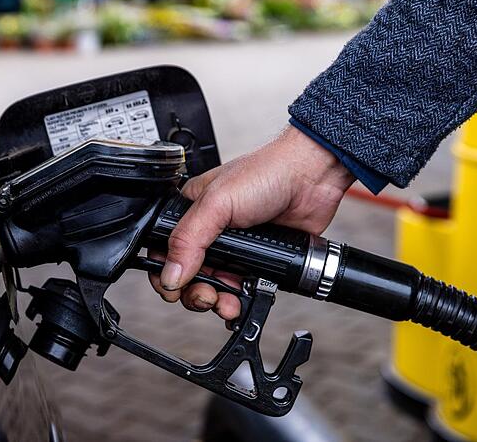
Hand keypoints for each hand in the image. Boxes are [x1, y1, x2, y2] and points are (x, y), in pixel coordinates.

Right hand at [148, 125, 354, 319]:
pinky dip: (238, 301)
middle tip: (206, 296)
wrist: (311, 179)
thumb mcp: (217, 203)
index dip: (165, 273)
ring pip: (214, 287)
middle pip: (188, 275)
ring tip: (225, 303)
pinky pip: (241, 290)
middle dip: (193, 292)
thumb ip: (189, 239)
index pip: (165, 249)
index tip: (173, 289)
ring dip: (215, 301)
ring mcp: (235, 249)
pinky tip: (240, 303)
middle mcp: (211, 232)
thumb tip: (170, 274)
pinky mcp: (258, 261)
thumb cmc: (266, 173)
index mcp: (192, 213)